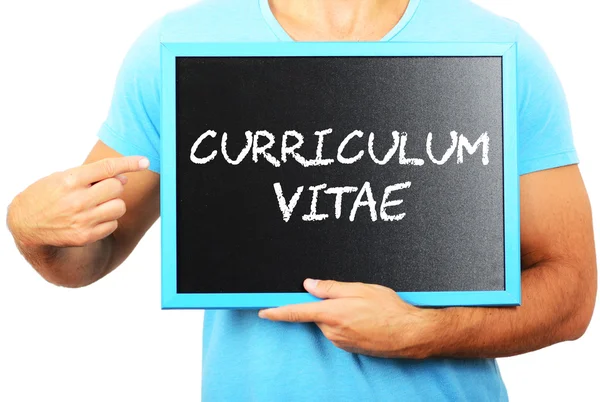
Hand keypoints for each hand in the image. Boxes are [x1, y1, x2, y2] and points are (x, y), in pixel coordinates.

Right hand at [7, 156, 148, 247]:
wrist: (25, 223)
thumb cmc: (48, 194)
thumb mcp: (63, 177)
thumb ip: (92, 176)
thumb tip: (123, 178)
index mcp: (71, 180)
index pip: (107, 168)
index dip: (129, 163)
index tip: (144, 161)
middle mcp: (77, 200)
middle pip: (117, 188)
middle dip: (114, 186)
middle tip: (101, 189)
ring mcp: (82, 220)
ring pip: (119, 207)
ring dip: (113, 203)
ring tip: (97, 204)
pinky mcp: (86, 236)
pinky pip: (113, 224)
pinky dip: (108, 220)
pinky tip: (92, 218)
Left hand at [258, 279, 440, 358]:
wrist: (410, 334)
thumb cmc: (389, 309)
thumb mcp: (360, 289)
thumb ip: (331, 287)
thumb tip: (309, 284)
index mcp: (331, 313)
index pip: (296, 312)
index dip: (277, 311)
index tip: (263, 311)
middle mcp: (332, 331)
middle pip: (317, 314)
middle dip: (327, 304)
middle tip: (351, 297)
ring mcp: (340, 342)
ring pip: (329, 322)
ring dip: (339, 314)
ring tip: (364, 309)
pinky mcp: (349, 348)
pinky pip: (339, 332)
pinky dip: (347, 323)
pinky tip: (366, 319)